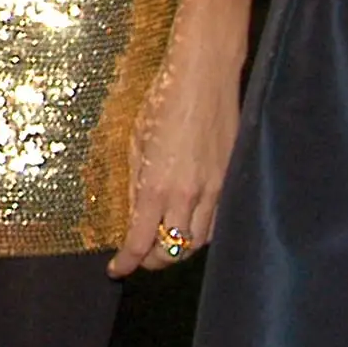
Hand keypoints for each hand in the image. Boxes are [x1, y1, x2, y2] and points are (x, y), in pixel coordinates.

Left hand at [112, 22, 245, 275]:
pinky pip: (219, 220)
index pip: (141, 242)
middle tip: (141, 259)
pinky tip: (190, 225)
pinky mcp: (231, 178)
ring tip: (165, 245)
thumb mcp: (135, 142)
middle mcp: (187, 195)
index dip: (127, 263)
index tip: (117, 270)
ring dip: (180, 249)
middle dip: (155, 261)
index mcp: (156, 186)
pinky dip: (202, 231)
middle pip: (174, 251)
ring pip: (199, 241)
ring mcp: (214, 189)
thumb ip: (135, 184)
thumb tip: (133, 214)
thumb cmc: (162, 101)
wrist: (203, 76)